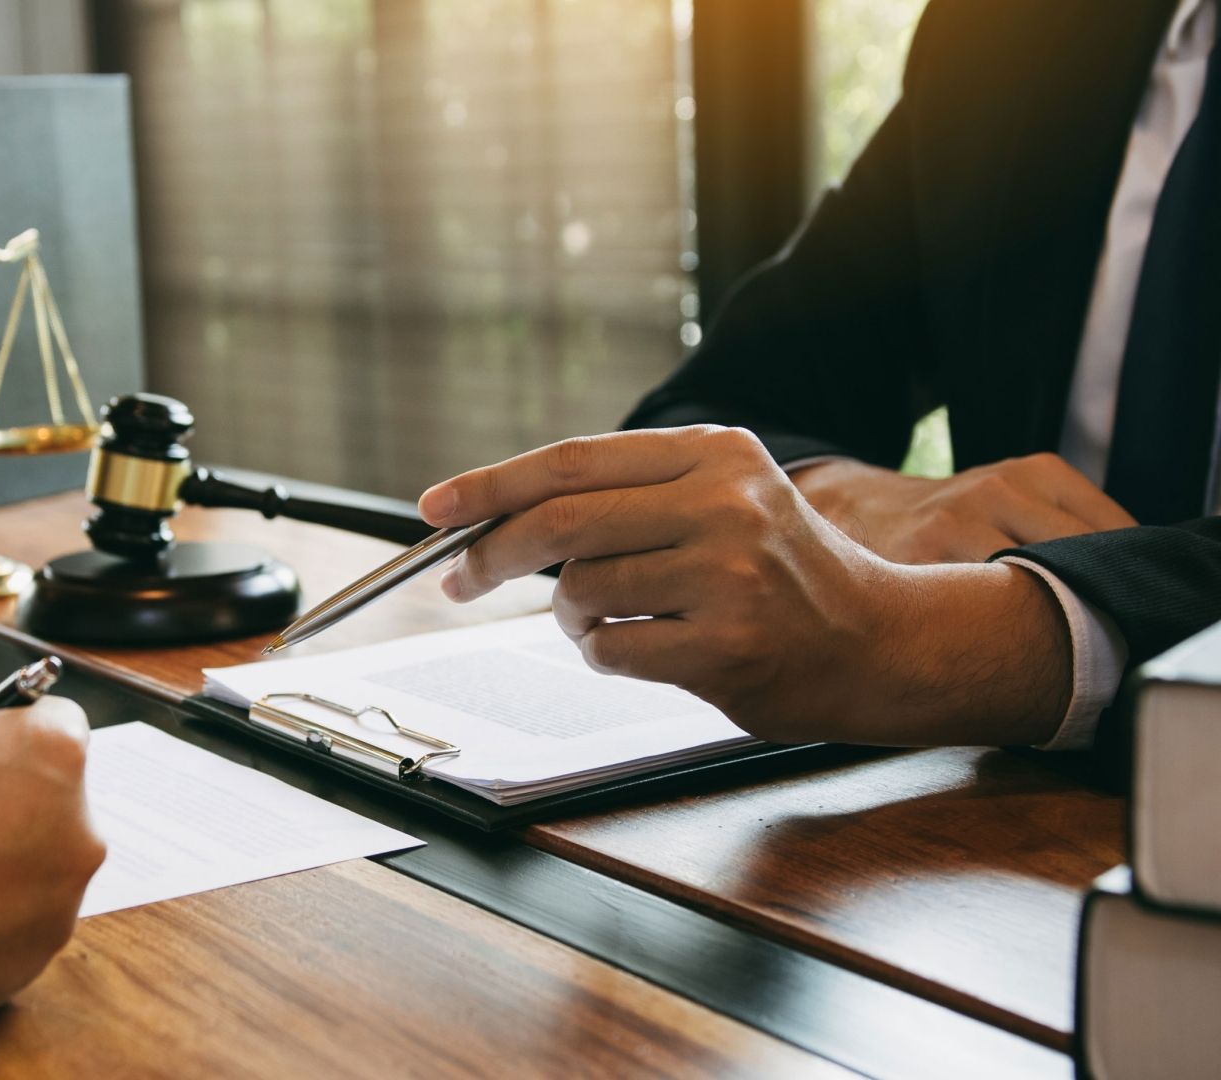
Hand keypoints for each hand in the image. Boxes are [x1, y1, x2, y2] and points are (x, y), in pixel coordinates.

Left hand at [419, 426, 1074, 746]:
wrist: (879, 642)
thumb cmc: (779, 576)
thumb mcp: (719, 501)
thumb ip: (626, 498)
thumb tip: (493, 515)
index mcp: (713, 454)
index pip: (573, 461)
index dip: (492, 484)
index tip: (436, 506)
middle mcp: (723, 502)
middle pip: (561, 522)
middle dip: (492, 554)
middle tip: (461, 578)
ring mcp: (728, 574)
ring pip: (581, 594)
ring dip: (572, 618)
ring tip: (619, 619)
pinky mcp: (726, 643)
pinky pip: (609, 650)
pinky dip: (604, 655)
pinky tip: (647, 650)